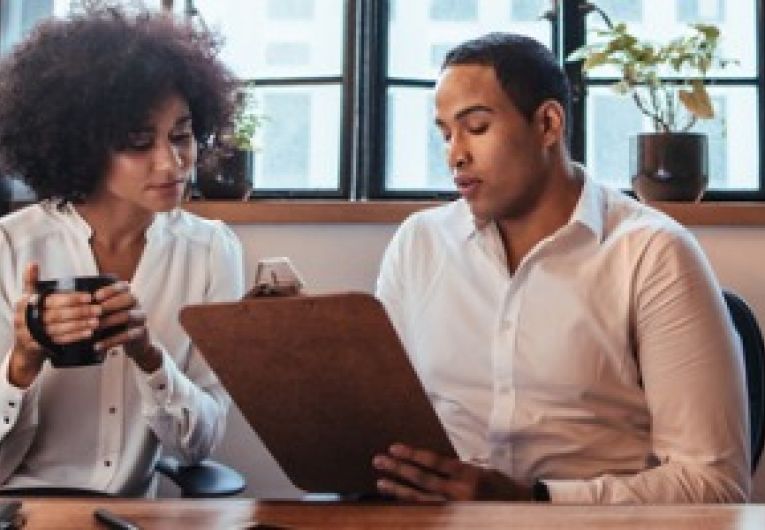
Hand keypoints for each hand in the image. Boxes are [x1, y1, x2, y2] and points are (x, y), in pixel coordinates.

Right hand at [10, 263, 100, 386]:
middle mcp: (26, 318)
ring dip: (80, 325)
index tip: (89, 297)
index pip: (53, 300)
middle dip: (80, 312)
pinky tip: (89, 333)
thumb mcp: (28, 295)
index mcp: (26, 302)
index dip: (71, 298)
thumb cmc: (31, 312)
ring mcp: (32, 333)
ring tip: (97, 321)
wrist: (23, 340)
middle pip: (58, 315)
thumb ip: (32, 280)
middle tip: (99, 309)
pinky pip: (60, 340)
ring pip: (60, 328)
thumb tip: (32, 263)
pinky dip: (75, 336)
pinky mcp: (39, 344)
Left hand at [92, 281, 161, 372]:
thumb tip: (78, 305)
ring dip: (109, 321)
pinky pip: (127, 335)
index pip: (123, 286)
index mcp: (127, 296)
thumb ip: (98, 307)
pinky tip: (97, 346)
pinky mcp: (141, 333)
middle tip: (94, 312)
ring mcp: (140, 318)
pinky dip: (111, 341)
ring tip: (94, 329)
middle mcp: (136, 304)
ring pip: (128, 315)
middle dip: (110, 304)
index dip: (110, 289)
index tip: (96, 296)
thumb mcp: (109, 313)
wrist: (134, 342)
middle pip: (128, 298)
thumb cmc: (115, 324)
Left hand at [372, 443, 532, 501]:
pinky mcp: (453, 520)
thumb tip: (429, 463)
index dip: (412, 454)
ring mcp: (455, 510)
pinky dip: (410, 506)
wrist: (520, 510)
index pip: (434, 462)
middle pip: (422, 480)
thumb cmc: (500, 486)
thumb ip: (458, 468)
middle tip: (378, 460)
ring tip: (380, 482)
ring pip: (419, 499)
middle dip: (398, 470)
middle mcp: (460, 493)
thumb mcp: (483, 470)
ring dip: (398, 490)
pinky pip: (426, 513)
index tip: (394, 447)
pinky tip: (396, 500)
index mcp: (469, 475)